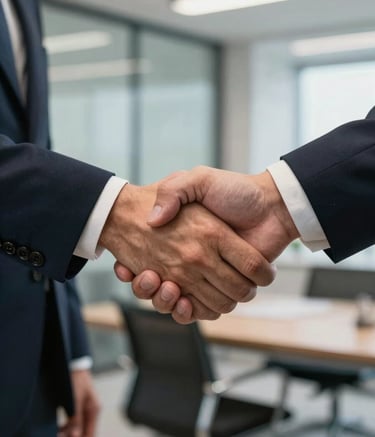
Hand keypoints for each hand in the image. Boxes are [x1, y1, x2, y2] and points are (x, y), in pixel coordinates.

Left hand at [59, 370, 99, 436]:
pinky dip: (66, 427)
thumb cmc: (75, 379)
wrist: (73, 364)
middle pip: (84, 431)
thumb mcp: (75, 400)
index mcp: (94, 410)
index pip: (90, 434)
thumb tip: (76, 436)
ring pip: (77, 427)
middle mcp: (91, 411)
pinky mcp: (77, 406)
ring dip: (68, 432)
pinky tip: (59, 428)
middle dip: (72, 435)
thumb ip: (76, 419)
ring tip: (58, 433)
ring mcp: (84, 409)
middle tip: (60, 435)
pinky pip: (73, 421)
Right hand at [101, 183, 274, 320]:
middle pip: (164, 288)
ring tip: (166, 286)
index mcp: (185, 239)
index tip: (130, 268)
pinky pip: (202, 309)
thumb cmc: (236, 191)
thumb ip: (174, 190)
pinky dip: (189, 312)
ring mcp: (209, 275)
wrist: (272, 204)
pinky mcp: (225, 287)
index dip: (139, 271)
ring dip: (167, 301)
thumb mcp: (199, 179)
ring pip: (180, 302)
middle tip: (150, 277)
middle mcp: (196, 259)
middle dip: (153, 290)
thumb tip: (153, 219)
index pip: (152, 260)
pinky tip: (182, 301)